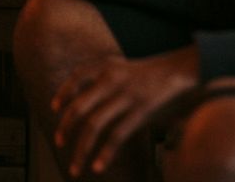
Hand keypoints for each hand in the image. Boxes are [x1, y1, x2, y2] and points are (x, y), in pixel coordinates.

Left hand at [52, 46, 200, 176]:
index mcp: (105, 66)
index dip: (63, 93)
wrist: (180, 70)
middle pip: (79, 107)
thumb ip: (102, 78)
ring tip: (75, 167)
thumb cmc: (149, 73)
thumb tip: (81, 99)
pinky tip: (98, 167)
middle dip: (66, 127)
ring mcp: (125, 97)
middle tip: (58, 142)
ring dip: (81, 149)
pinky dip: (105, 153)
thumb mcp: (121, 66)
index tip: (54, 109)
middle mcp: (111, 80)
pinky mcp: (140, 112)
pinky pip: (117, 136)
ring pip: (94, 126)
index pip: (76, 77)